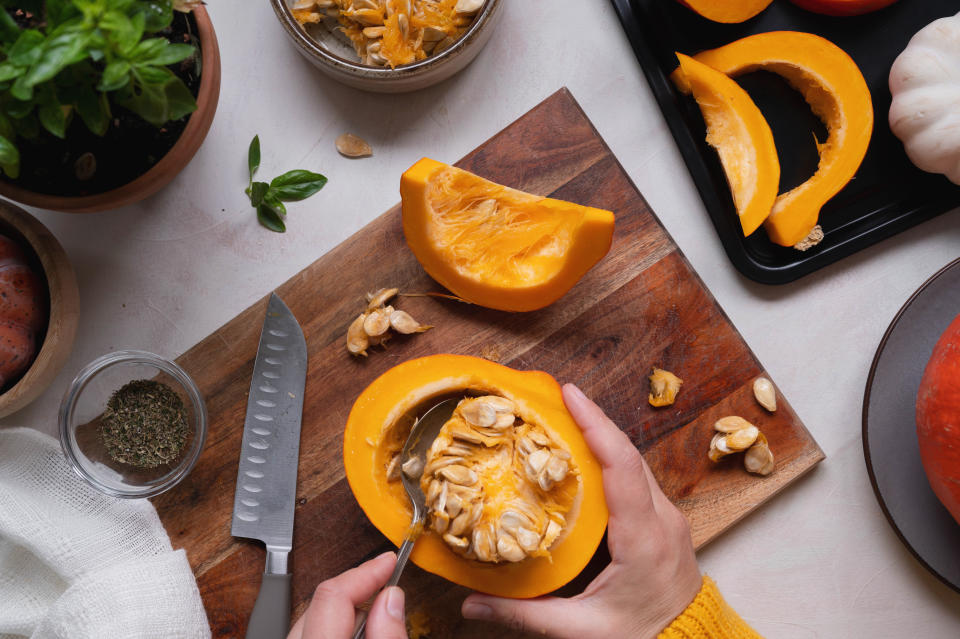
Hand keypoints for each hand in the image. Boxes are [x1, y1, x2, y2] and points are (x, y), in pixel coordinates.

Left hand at [288, 551, 405, 638]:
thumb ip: (388, 636)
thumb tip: (391, 597)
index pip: (333, 594)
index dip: (365, 573)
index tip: (389, 562)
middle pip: (320, 601)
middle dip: (357, 592)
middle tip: (387, 586)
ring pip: (313, 615)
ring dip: (346, 612)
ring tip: (375, 622)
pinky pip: (308, 631)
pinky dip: (332, 626)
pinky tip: (354, 634)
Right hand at [461, 383, 701, 637]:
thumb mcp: (582, 632)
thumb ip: (524, 615)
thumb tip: (471, 604)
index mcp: (644, 539)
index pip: (623, 467)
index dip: (597, 427)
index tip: (571, 396)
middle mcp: (663, 519)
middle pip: (628, 453)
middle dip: (594, 419)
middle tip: (558, 395)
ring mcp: (669, 517)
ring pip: (635, 461)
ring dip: (603, 434)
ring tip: (567, 414)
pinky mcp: (665, 520)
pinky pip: (637, 476)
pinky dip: (611, 455)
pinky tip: (586, 451)